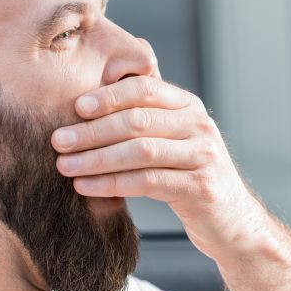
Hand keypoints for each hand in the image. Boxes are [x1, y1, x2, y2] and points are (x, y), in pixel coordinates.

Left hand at [52, 76, 267, 257]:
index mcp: (189, 107)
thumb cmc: (190, 176)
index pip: (144, 89)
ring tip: (64, 166)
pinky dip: (111, 183)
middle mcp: (200, 126)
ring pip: (140, 151)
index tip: (75, 108)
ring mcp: (204, 157)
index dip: (108, 96)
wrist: (232, 222)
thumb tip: (118, 68)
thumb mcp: (175, 138)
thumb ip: (150, 110)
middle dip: (92, 131)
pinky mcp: (200, 188)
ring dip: (96, 158)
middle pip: (137, 121)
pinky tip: (85, 187)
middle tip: (58, 140)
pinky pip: (147, 182)